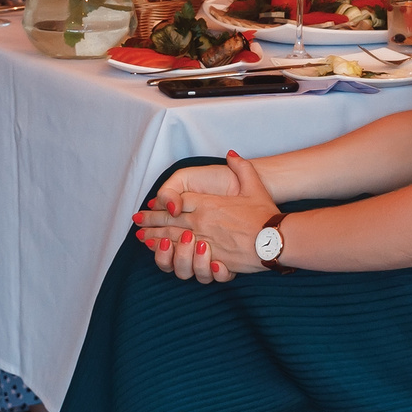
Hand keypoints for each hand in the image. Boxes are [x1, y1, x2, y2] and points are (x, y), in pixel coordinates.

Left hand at [136, 152, 278, 279]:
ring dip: (154, 236)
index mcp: (208, 204)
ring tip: (142, 237)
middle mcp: (201, 221)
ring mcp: (203, 240)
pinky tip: (160, 253)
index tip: (149, 205)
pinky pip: (182, 255)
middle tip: (137, 221)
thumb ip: (242, 168)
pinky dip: (168, 253)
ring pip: (171, 237)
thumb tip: (231, 154)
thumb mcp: (254, 186)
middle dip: (150, 220)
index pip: (177, 203)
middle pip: (168, 219)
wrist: (274, 240)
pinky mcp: (208, 257)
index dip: (161, 204)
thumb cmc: (265, 216)